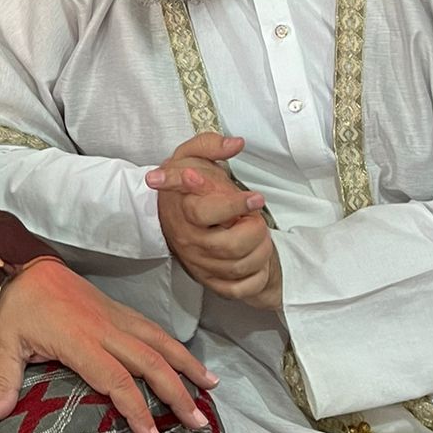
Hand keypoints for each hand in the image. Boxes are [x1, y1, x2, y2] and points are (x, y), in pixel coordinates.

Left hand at [0, 256, 216, 432]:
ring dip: (186, 363)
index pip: (116, 380)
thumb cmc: (11, 310)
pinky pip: (151, 327)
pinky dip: (174, 345)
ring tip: (212, 388)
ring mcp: (114, 314)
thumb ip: (2, 382)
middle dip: (176, 393)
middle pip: (149, 361)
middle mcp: (104, 326)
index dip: (137, 411)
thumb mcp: (2, 345)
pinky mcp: (116, 307)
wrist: (15, 264)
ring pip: (159, 339)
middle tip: (197, 422)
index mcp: (79, 339)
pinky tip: (188, 360)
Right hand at [146, 132, 281, 308]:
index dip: (234, 206)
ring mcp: (199, 263)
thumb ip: (211, 145)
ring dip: (260, 251)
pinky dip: (256, 277)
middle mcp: (188, 240)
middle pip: (228, 246)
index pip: (205, 213)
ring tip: (259, 235)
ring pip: (238, 268)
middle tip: (256, 218)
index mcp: (183, 209)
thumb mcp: (192, 155)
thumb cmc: (188, 185)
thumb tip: (235, 143)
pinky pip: (239, 289)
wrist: (173, 213)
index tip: (255, 198)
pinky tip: (257, 259)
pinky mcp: (210, 280)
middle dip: (254, 231)